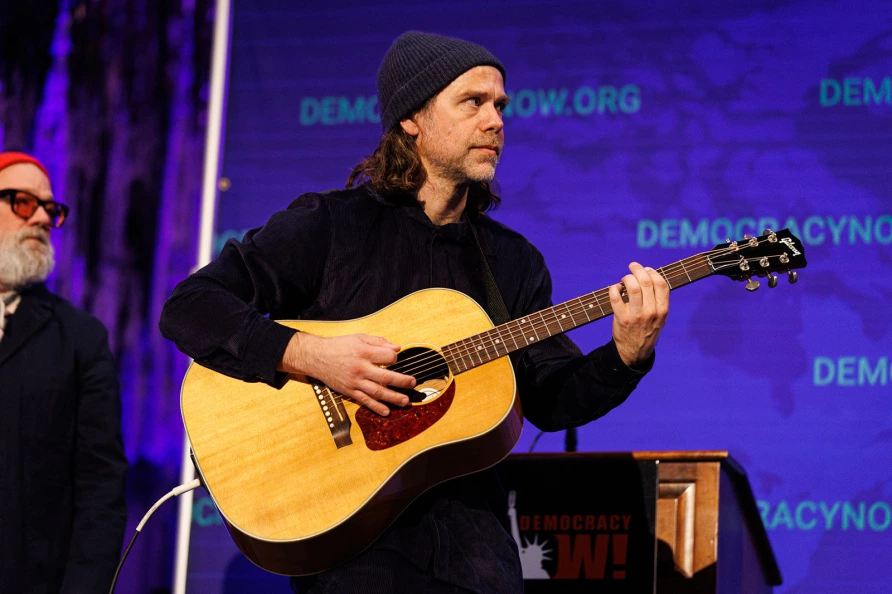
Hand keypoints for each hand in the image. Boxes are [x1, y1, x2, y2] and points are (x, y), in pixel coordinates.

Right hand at [279, 332, 415, 415]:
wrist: (316, 357)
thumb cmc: (339, 346)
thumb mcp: (359, 338)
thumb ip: (379, 342)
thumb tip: (397, 348)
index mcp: (364, 353)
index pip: (388, 357)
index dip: (395, 358)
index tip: (395, 359)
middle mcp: (360, 368)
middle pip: (386, 377)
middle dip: (402, 381)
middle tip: (412, 383)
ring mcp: (355, 382)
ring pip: (377, 392)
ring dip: (393, 397)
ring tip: (405, 401)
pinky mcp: (349, 391)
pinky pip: (365, 401)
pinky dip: (376, 407)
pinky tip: (386, 411)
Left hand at [608, 262, 669, 367]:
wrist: (635, 351)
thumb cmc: (647, 329)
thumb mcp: (660, 317)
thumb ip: (658, 299)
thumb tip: (648, 274)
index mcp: (663, 310)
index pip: (661, 284)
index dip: (653, 272)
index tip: (647, 269)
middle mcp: (651, 312)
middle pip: (646, 282)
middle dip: (638, 269)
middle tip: (633, 266)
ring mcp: (636, 316)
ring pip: (632, 287)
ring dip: (627, 278)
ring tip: (625, 278)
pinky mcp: (621, 318)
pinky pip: (615, 297)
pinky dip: (614, 288)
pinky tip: (615, 288)